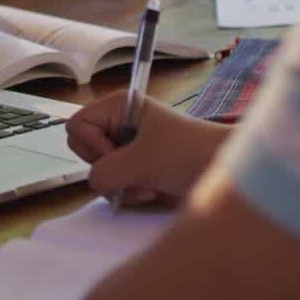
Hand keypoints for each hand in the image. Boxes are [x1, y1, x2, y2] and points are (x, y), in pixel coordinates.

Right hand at [66, 90, 231, 205]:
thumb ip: (105, 171)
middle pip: (84, 149)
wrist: (222, 171)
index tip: (116, 153)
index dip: (91, 144)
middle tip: (133, 170)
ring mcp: (127, 148)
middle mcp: (120, 125)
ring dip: (123, 185)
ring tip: (150, 183)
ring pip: (100, 172)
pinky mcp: (136, 168)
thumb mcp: (142, 162)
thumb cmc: (191, 153)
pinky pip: (114, 185)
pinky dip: (131, 193)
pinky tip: (153, 189)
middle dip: (107, 168)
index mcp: (119, 107)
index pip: (77, 125)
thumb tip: (94, 181)